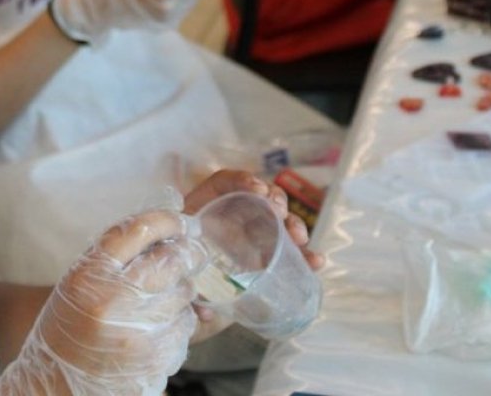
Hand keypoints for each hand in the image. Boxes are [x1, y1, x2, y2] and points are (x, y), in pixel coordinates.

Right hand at [0, 210, 199, 394]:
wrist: (58, 387)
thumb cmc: (69, 331)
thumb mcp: (79, 285)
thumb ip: (115, 259)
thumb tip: (168, 231)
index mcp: (89, 275)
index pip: (137, 230)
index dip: (168, 221)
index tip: (183, 222)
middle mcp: (114, 300)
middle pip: (171, 259)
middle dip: (188, 253)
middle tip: (192, 252)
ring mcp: (139, 332)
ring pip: (184, 293)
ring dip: (181, 291)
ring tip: (160, 300)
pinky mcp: (156, 358)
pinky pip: (184, 326)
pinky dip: (178, 322)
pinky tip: (157, 329)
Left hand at [182, 169, 323, 342]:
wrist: (175, 285)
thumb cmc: (174, 268)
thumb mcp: (177, 271)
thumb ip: (187, 286)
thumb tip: (204, 310)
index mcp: (204, 208)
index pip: (225, 182)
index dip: (242, 181)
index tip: (257, 191)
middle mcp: (232, 215)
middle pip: (260, 198)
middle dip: (276, 201)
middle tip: (280, 213)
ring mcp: (251, 233)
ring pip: (279, 221)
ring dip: (293, 225)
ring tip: (299, 238)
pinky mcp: (264, 255)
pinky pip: (287, 250)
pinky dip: (303, 255)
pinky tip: (316, 261)